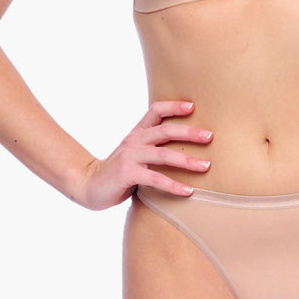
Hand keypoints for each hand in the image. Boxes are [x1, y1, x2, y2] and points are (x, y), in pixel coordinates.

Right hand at [77, 101, 211, 209]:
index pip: (155, 110)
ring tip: (206, 166)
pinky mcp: (128, 173)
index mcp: (138, 132)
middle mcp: (134, 140)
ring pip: (164, 154)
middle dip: (190, 132)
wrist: (89, 185)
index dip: (174, 106)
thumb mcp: (135, 153)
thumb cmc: (119, 170)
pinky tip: (188, 192)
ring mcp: (130, 156)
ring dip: (187, 160)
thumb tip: (187, 146)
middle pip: (165, 129)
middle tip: (210, 136)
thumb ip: (154, 147)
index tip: (193, 106)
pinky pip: (156, 178)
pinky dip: (174, 185)